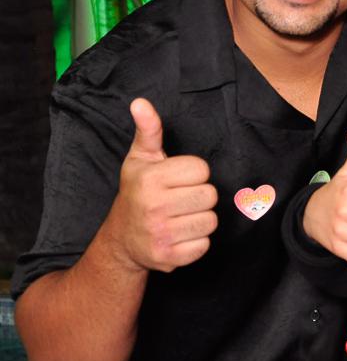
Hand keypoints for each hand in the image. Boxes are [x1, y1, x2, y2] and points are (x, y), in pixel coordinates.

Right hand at [103, 98, 217, 272]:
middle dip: (199, 196)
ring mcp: (161, 234)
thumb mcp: (140, 159)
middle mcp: (154, 207)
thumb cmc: (137, 192)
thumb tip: (140, 103)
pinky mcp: (169, 257)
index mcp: (150, 179)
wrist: (121, 240)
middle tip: (180, 199)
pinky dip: (196, 242)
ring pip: (211, 221)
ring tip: (180, 216)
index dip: (194, 174)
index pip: (202, 170)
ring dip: (200, 219)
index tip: (177, 179)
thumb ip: (148, 130)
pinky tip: (179, 235)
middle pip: (210, 196)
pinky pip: (204, 245)